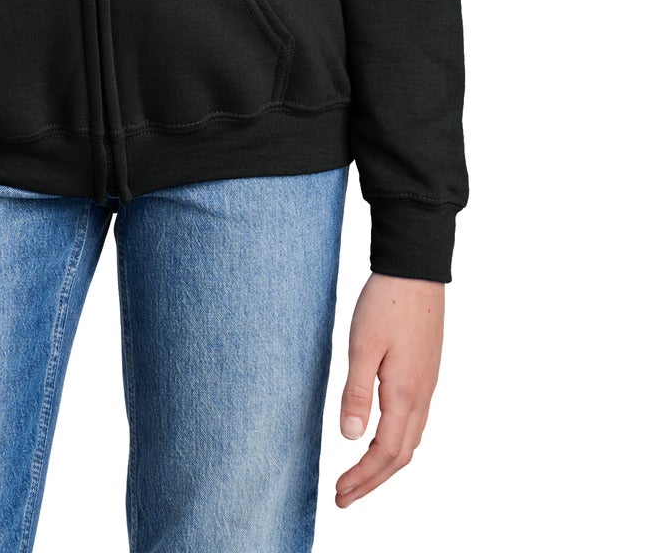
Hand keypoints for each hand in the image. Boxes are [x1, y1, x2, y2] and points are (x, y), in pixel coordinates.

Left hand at [334, 272, 444, 507]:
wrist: (416, 270)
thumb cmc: (387, 303)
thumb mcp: (363, 345)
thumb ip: (357, 392)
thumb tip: (349, 438)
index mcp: (405, 393)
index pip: (385, 452)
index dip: (362, 477)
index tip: (339, 493)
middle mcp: (422, 395)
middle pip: (401, 454)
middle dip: (373, 480)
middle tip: (344, 496)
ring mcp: (427, 384)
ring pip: (410, 440)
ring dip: (385, 464)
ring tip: (359, 475)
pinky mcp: (425, 372)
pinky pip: (414, 421)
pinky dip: (396, 442)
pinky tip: (380, 437)